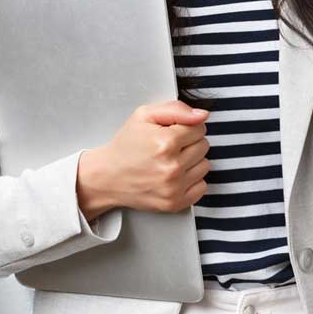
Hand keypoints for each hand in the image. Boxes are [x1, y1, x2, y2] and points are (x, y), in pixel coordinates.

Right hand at [77, 100, 210, 215]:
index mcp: (166, 142)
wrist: (107, 176)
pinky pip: (202, 186)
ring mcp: (174, 187)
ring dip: (192, 161)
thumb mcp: (144, 115)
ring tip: (171, 160)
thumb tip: (202, 115)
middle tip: (169, 146)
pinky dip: (192, 180)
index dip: (185, 127)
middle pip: (204, 146)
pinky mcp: (175, 203)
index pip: (199, 128)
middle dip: (189, 142)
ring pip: (205, 165)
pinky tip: (175, 175)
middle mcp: (172, 167)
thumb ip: (175, 109)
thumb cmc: (126, 145)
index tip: (172, 131)